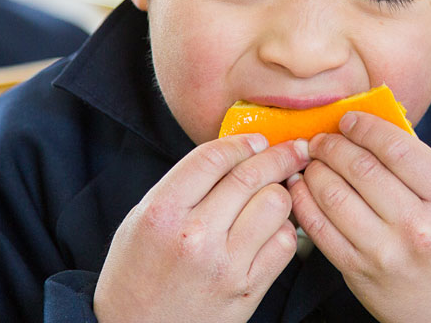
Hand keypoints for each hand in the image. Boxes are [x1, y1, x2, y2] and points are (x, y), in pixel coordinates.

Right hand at [94, 134, 309, 322]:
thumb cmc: (137, 273)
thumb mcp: (143, 218)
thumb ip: (185, 184)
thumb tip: (236, 152)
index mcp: (163, 212)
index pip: (214, 157)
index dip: (243, 142)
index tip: (257, 140)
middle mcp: (195, 236)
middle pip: (252, 176)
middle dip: (279, 155)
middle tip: (293, 150)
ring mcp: (225, 265)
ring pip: (276, 204)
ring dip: (280, 194)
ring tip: (273, 196)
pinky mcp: (247, 290)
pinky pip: (284, 243)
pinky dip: (283, 230)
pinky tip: (270, 230)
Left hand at [289, 113, 430, 322]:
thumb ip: (427, 166)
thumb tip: (378, 130)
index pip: (397, 148)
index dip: (365, 127)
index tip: (349, 120)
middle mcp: (418, 227)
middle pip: (361, 168)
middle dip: (333, 145)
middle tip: (323, 138)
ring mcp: (386, 253)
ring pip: (334, 195)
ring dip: (314, 170)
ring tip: (312, 160)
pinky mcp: (359, 273)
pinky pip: (320, 229)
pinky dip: (304, 201)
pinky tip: (301, 187)